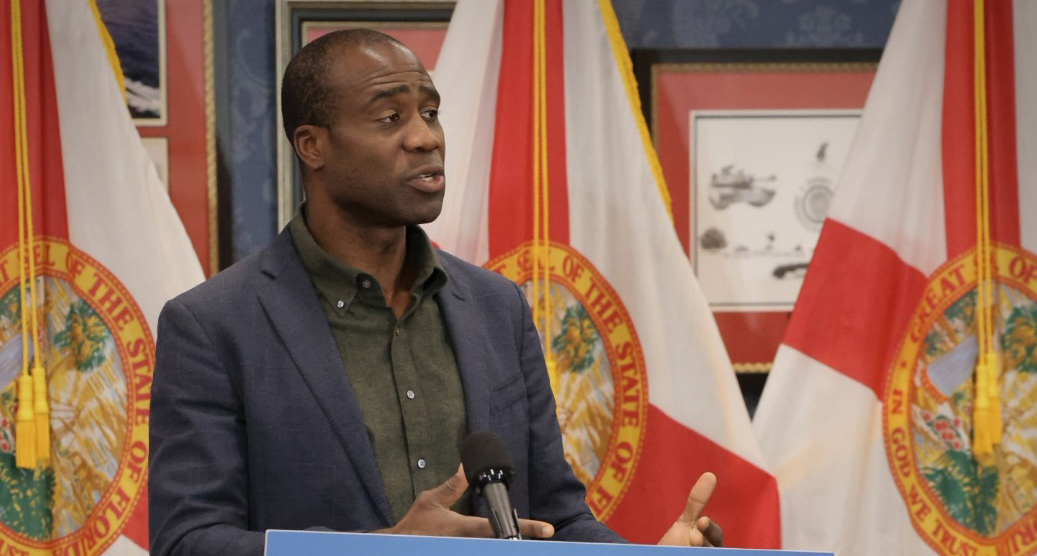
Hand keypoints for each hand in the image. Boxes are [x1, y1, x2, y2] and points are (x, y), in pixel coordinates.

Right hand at [379, 466, 554, 538]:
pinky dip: (494, 544)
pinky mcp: (461, 552)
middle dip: (524, 538)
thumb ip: (452, 486)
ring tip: (531, 537)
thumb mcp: (431, 500)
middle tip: (544, 533)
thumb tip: (463, 467)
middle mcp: (469, 543)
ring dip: (510, 541)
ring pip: (495, 548)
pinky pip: (483, 549)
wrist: (402, 546)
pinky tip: (503, 539)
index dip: (527, 526)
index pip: (502, 526)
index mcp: (466, 528)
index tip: (548, 528)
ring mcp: (465, 550)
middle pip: (505, 543)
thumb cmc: (415, 525)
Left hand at [657, 472, 722, 546]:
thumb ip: (697, 502)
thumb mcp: (688, 521)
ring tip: (680, 548)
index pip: (715, 535)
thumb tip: (710, 475)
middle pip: (710, 549)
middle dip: (703, 544)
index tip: (702, 520)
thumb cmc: (680, 542)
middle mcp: (710, 553)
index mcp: (712, 542)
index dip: (710, 529)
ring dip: (693, 551)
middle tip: (693, 538)